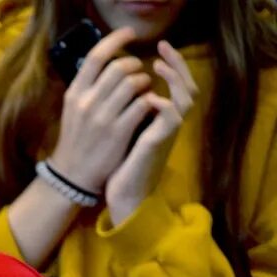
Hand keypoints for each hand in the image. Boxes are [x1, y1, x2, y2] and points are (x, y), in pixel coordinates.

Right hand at [49, 28, 152, 193]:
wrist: (73, 174)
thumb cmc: (77, 139)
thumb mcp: (73, 110)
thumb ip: (88, 88)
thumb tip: (108, 63)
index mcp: (74, 94)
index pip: (95, 57)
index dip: (115, 40)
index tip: (129, 34)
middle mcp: (86, 103)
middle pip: (119, 67)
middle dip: (135, 64)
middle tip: (139, 70)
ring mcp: (103, 118)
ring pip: (134, 83)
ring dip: (145, 82)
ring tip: (144, 89)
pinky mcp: (119, 132)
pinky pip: (142, 104)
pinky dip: (149, 100)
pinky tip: (148, 105)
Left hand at [106, 41, 198, 224]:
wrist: (123, 196)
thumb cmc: (121, 166)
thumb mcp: (126, 132)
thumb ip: (131, 111)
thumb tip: (121, 87)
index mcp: (162, 120)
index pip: (177, 86)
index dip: (172, 66)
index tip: (157, 50)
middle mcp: (169, 125)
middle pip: (187, 86)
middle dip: (177, 65)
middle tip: (163, 47)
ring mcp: (166, 134)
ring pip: (184, 99)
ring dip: (173, 80)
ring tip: (158, 66)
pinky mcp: (157, 144)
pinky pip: (170, 119)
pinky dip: (163, 105)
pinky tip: (151, 97)